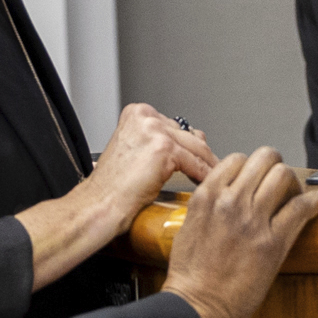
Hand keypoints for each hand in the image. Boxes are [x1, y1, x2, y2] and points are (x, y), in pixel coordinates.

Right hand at [18, 103, 219, 288]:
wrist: (99, 204)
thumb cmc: (113, 186)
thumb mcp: (134, 151)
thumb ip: (158, 140)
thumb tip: (192, 139)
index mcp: (136, 112)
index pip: (176, 125)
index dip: (190, 144)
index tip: (202, 157)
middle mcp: (145, 116)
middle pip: (188, 134)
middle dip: (202, 154)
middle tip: (215, 170)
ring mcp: (154, 130)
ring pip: (195, 148)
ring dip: (208, 165)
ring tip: (218, 179)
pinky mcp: (164, 149)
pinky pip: (195, 163)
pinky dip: (204, 176)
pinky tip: (209, 185)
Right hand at [161, 148, 317, 317]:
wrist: (196, 306)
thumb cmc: (190, 277)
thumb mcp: (187, 228)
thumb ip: (208, 206)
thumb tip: (226, 197)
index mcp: (206, 197)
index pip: (237, 158)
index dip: (252, 166)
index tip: (258, 177)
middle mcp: (230, 202)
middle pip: (264, 158)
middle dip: (275, 166)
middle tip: (280, 182)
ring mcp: (252, 220)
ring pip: (283, 175)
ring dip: (294, 182)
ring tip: (296, 194)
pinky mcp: (272, 242)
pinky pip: (301, 207)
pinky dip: (315, 200)